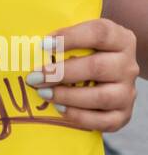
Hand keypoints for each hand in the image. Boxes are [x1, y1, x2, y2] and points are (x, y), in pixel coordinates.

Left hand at [27, 18, 137, 132]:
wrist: (109, 75)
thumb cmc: (88, 52)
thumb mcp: (81, 37)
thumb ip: (63, 38)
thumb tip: (28, 43)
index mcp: (120, 39)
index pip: (99, 33)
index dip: (70, 37)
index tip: (43, 45)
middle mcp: (128, 65)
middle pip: (97, 67)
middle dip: (61, 73)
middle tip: (34, 77)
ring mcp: (127, 92)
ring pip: (101, 96)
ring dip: (68, 96)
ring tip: (43, 93)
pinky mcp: (123, 115)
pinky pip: (103, 121)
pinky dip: (80, 117)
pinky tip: (59, 108)